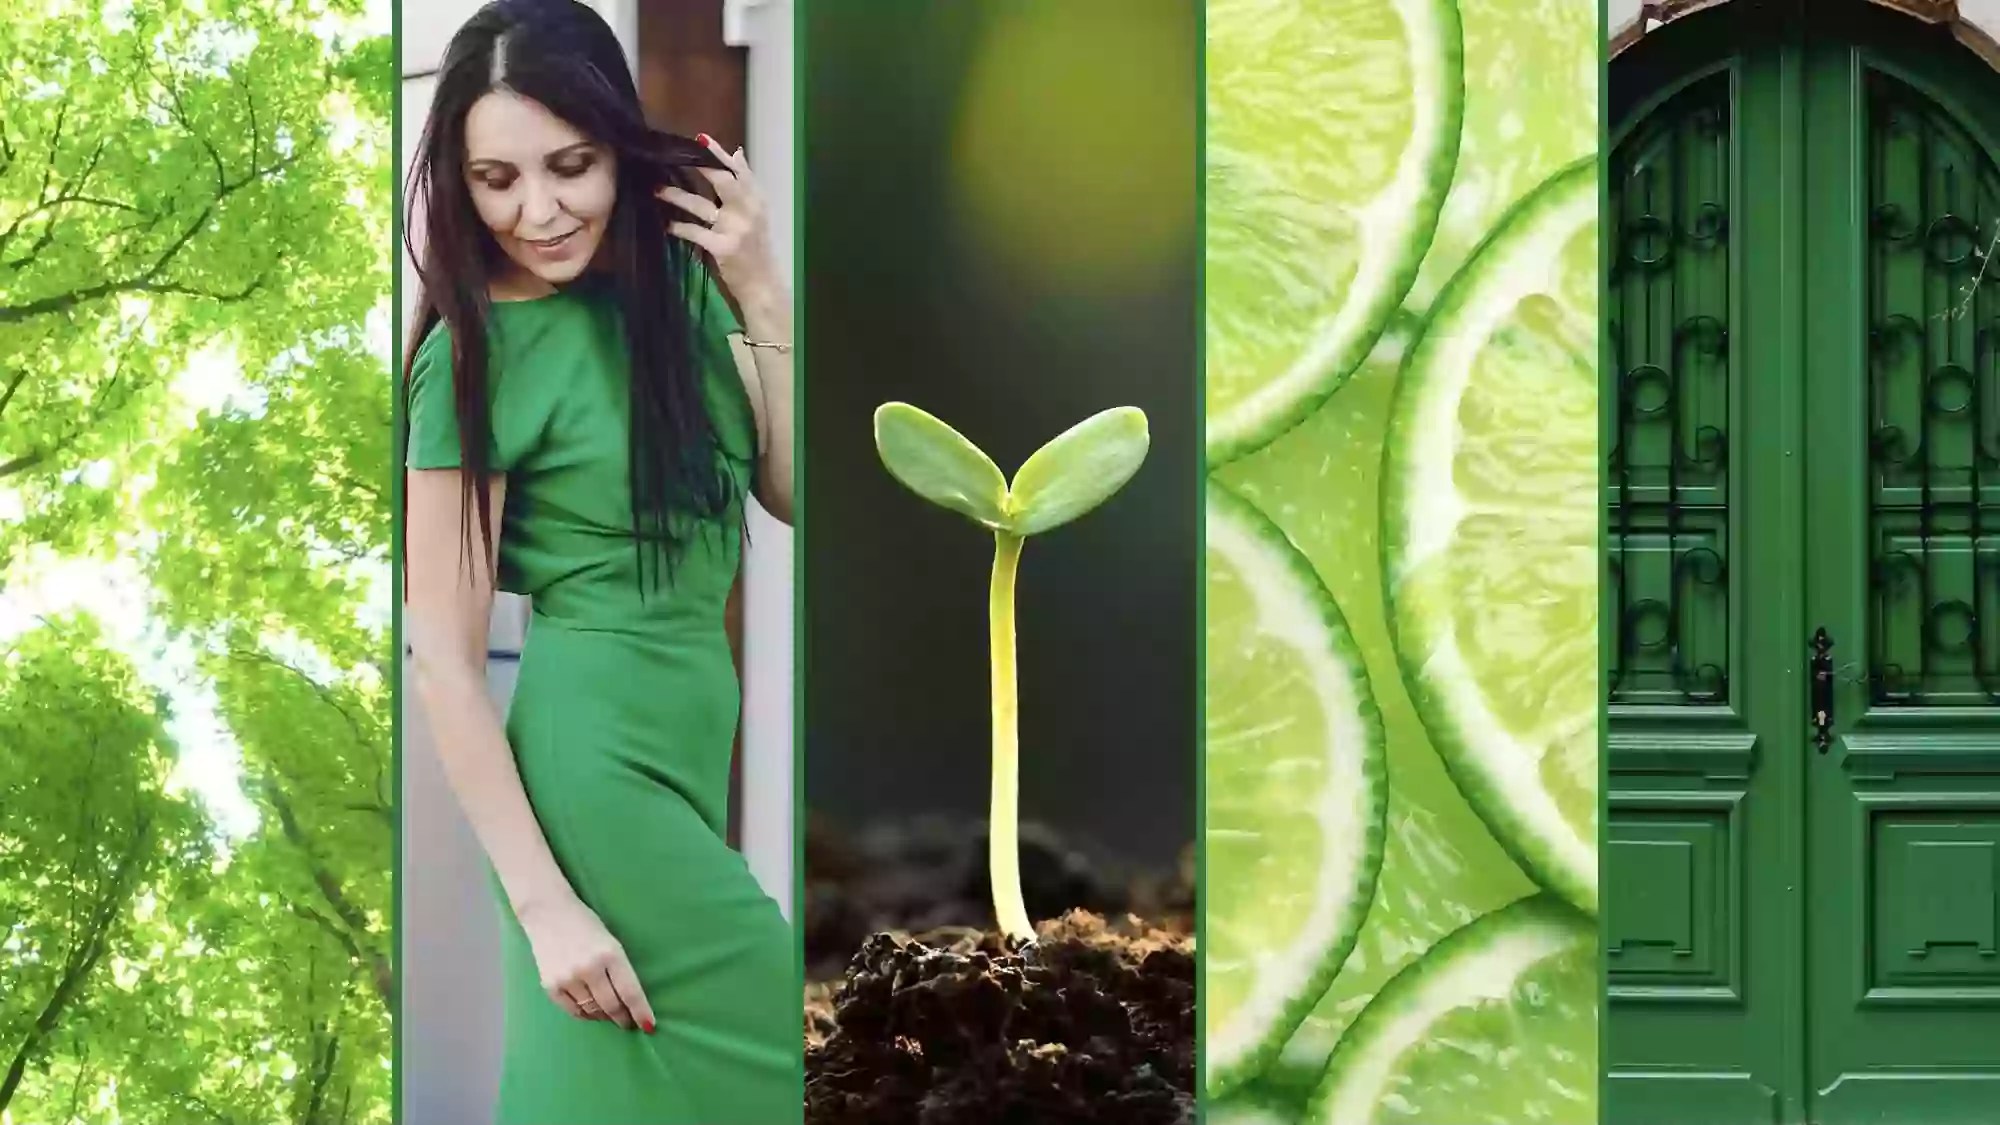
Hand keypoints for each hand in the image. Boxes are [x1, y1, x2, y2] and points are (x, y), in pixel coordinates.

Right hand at [515, 892, 656, 1032]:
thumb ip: (619, 969)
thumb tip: (628, 1001)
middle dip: (623, 1018)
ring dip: (604, 1017)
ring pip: (593, 1011)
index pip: (630, 992)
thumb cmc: (586, 925)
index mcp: (611, 954)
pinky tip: (591, 1012)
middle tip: (628, 1023)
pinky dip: (585, 1015)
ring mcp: (568, 978)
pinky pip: (573, 1011)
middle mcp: (590, 968)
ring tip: (609, 1015)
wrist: (547, 912)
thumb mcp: (611, 942)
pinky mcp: (550, 985)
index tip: (649, 1026)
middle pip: (612, 1006)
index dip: (641, 1012)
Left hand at [659, 133, 782, 310]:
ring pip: (701, 206)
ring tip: (658, 190)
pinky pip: (695, 232)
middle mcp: (749, 211)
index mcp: (757, 200)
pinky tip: (667, 225)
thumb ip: (745, 184)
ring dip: (677, 196)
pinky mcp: (723, 248)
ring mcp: (736, 229)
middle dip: (699, 166)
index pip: (739, 171)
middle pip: (722, 181)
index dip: (719, 154)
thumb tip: (737, 153)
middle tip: (674, 155)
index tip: (699, 139)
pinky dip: (679, 228)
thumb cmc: (756, 248)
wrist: (762, 284)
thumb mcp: (757, 213)